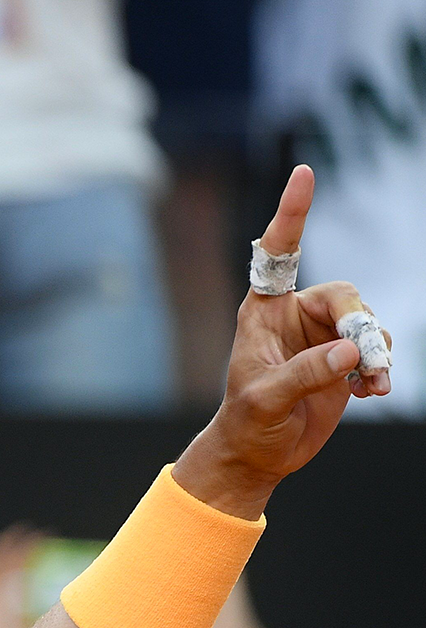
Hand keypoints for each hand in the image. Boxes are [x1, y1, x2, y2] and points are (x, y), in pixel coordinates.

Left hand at [173, 167, 390, 518]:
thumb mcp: (266, 399)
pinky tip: (370, 392)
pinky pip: (375, 348)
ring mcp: (322, 337)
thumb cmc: (247, 423)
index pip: (278, 253)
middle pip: (344, 295)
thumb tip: (350, 350)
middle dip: (361, 323)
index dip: (292, 212)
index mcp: (263, 312)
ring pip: (366, 323)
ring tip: (371, 386)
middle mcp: (294, 316)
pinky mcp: (343, 359)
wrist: (259, 454)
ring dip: (376, 352)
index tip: (304, 173)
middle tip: (363, 359)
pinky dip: (380, 368)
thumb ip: (305, 373)